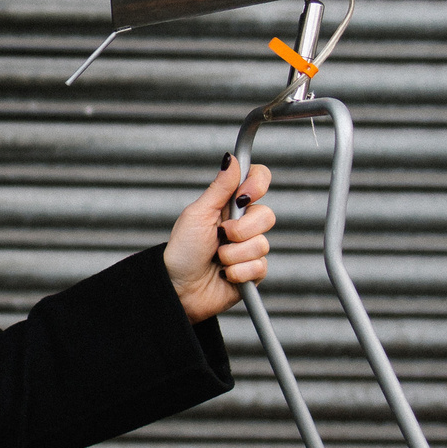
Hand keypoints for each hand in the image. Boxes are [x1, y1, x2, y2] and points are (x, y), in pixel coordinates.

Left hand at [162, 154, 275, 322]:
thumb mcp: (198, 214)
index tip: (243, 196)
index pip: (258, 181)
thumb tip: (232, 158)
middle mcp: (243, 224)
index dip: (257, 185)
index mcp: (229, 205)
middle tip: (221, 236)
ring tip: (217, 259)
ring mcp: (249, 248)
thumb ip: (219, 188)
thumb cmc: (182, 251)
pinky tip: (225, 275)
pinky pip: (260, 266)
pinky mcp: (253, 272)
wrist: (179, 290)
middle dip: (241, 229)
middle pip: (267, 215)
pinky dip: (238, 272)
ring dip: (233, 254)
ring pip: (262, 244)